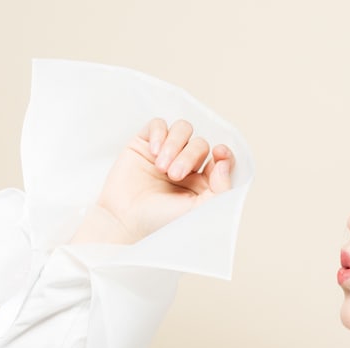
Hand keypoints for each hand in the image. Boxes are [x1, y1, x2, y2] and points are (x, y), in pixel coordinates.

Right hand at [72, 118, 234, 243]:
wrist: (125, 221)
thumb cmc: (161, 221)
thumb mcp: (199, 210)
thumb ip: (220, 189)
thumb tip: (224, 164)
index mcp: (204, 182)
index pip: (221, 159)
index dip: (224, 153)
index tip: (219, 153)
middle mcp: (187, 166)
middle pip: (200, 144)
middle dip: (189, 156)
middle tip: (174, 175)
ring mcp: (166, 153)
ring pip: (182, 130)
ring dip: (175, 144)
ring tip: (161, 167)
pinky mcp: (144, 145)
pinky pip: (158, 125)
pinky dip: (160, 133)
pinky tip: (154, 151)